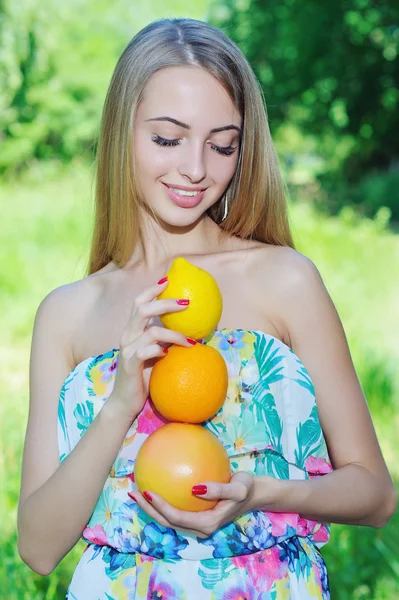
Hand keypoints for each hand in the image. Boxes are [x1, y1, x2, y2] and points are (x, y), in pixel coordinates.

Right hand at [108, 278, 192, 421]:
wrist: (125, 402)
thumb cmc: (144, 376)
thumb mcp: (155, 353)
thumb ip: (164, 339)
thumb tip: (188, 328)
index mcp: (132, 331)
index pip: (138, 303)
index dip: (152, 290)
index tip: (168, 281)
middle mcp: (127, 336)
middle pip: (143, 309)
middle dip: (166, 303)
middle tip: (186, 303)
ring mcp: (127, 350)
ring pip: (151, 331)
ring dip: (174, 334)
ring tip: (191, 341)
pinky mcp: (130, 364)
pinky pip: (145, 352)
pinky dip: (159, 350)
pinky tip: (169, 355)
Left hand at [128, 472, 254, 537]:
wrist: (254, 494)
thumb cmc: (247, 488)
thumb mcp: (238, 487)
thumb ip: (219, 489)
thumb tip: (196, 488)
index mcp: (206, 524)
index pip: (176, 518)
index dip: (160, 507)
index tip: (148, 491)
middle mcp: (199, 527)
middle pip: (167, 522)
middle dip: (148, 510)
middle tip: (134, 492)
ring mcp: (197, 523)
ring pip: (169, 519)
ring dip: (152, 508)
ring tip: (138, 492)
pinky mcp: (196, 515)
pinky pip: (175, 510)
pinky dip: (162, 501)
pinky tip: (155, 486)